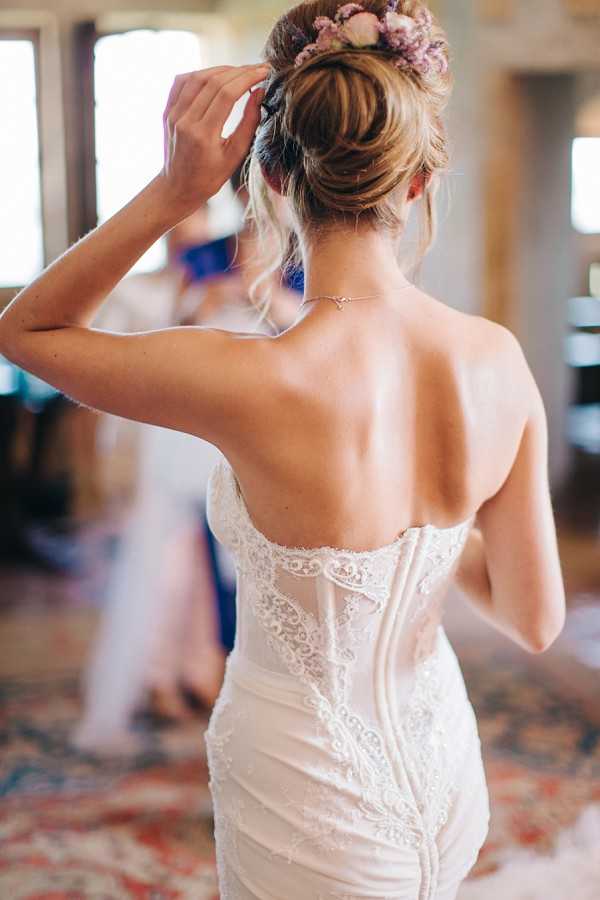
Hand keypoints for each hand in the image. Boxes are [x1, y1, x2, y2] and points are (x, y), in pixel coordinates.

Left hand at [160, 63, 268, 217]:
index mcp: (203, 135)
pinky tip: (216, 76)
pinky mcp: (167, 110)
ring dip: (221, 69)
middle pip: (213, 82)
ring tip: (240, 71)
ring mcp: (173, 114)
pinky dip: (201, 73)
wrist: (177, 187)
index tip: (264, 71)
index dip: (248, 78)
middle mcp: (185, 121)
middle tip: (257, 69)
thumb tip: (259, 93)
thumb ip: (249, 124)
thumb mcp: (235, 156)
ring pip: (198, 77)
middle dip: (239, 71)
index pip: (227, 94)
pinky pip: (182, 81)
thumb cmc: (210, 177)